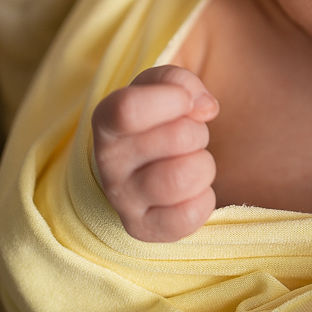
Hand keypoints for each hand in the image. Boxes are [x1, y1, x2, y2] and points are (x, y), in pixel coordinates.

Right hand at [92, 65, 218, 241]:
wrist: (154, 163)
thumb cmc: (162, 119)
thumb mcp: (166, 86)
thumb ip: (182, 82)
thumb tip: (204, 108)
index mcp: (107, 120)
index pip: (129, 109)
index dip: (174, 99)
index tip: (188, 102)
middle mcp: (107, 163)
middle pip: (178, 137)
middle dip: (197, 131)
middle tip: (186, 138)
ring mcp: (123, 200)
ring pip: (184, 178)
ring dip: (203, 165)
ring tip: (190, 164)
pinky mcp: (143, 229)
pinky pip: (190, 215)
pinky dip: (204, 200)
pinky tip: (192, 193)